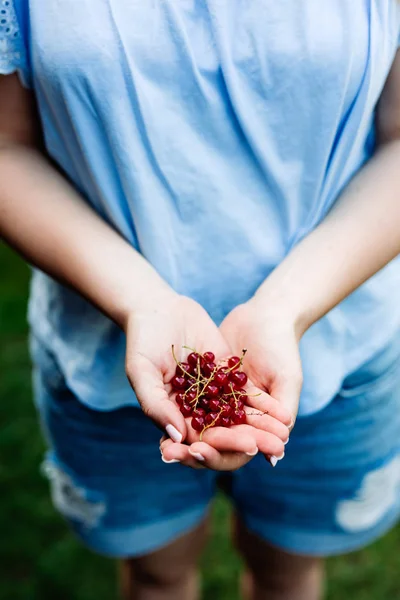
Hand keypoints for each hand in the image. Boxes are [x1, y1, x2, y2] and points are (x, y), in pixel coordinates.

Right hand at [125, 292, 289, 469]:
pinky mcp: (226, 373)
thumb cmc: (141, 341)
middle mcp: (194, 409)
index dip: (217, 449)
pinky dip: (263, 403)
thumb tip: (177, 438)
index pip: (196, 442)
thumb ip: (156, 406)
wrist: (158, 307)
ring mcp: (212, 391)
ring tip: (282, 436)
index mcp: (172, 416)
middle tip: (272, 449)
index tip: (242, 450)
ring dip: (260, 427)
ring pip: (238, 415)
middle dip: (246, 441)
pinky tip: (282, 412)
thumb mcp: (142, 373)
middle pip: (223, 432)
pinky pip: (246, 392)